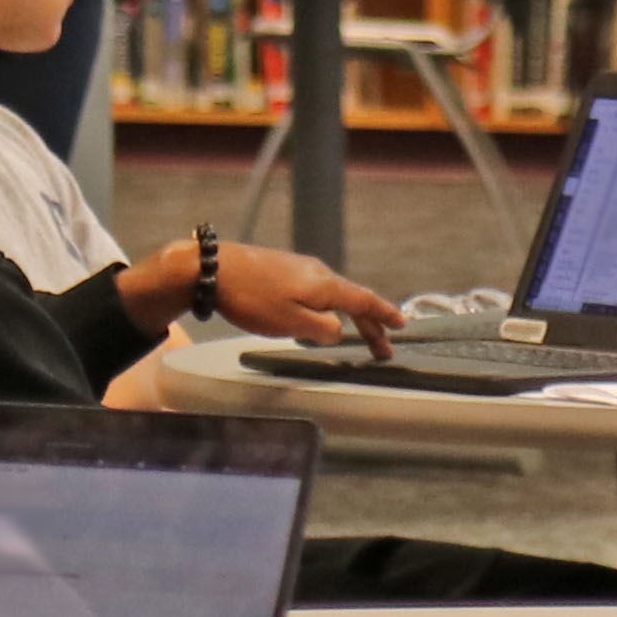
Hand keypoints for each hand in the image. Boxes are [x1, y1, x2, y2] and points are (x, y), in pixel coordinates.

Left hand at [215, 244, 405, 351]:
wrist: (214, 270)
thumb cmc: (251, 299)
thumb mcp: (290, 323)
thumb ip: (322, 329)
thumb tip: (339, 331)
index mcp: (325, 286)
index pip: (364, 301)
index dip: (384, 315)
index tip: (401, 325)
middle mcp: (318, 273)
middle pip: (352, 299)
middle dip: (370, 323)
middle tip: (382, 347)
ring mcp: (300, 269)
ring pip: (334, 295)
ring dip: (349, 316)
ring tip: (356, 334)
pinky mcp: (284, 270)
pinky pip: (317, 291)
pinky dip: (330, 307)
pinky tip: (320, 317)